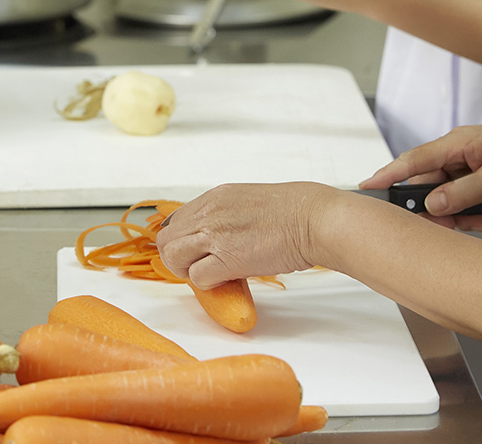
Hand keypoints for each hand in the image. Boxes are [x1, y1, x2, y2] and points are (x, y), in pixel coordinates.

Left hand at [155, 182, 336, 288]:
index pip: (176, 220)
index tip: (197, 252)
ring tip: (211, 274)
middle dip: (178, 258)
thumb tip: (220, 236)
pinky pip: (198, 278)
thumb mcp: (250, 201)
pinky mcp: (227, 259)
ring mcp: (216, 234)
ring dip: (187, 271)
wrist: (314, 219)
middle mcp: (210, 212)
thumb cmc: (295, 212)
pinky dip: (208, 284)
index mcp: (216, 197)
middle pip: (167, 239)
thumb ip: (228, 215)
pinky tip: (227, 280)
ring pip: (173, 257)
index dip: (183, 241)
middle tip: (200, 267)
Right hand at [360, 117, 481, 219]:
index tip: (366, 187)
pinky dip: (470, 207)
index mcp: (456, 144)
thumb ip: (460, 194)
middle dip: (438, 209)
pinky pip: (461, 190)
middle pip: (428, 182)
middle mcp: (456, 149)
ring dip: (459, 211)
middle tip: (454, 227)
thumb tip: (431, 206)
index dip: (388, 175)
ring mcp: (465, 158)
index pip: (413, 160)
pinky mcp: (475, 168)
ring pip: (445, 191)